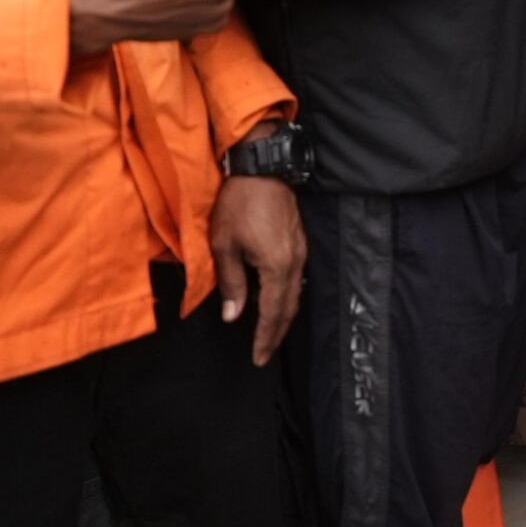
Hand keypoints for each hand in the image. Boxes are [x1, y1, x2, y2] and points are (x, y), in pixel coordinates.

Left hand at [210, 139, 303, 365]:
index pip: (273, 312)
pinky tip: (269, 298)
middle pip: (289, 307)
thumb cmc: (238, 205)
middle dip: (277, 333)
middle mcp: (295, 262)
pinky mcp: (299, 241)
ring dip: (281, 315)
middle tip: (263, 353)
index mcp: (277, 266)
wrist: (262, 168)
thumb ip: (232, 283)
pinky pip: (294, 277)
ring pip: (294, 293)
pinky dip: (283, 295)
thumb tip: (234, 316)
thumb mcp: (225, 245)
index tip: (258, 358)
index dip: (265, 337)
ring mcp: (300, 250)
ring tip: (266, 332)